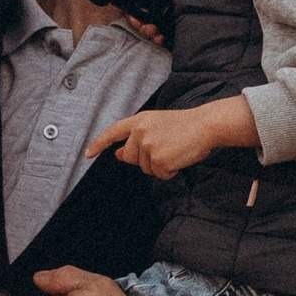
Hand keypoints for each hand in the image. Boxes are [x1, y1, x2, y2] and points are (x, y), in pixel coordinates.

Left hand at [89, 97, 254, 180]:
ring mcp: (148, 146)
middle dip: (145, 159)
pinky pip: (160, 175)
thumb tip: (119, 155)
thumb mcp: (157, 126)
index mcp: (139, 120)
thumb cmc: (186, 126)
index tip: (88, 153)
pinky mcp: (159, 160)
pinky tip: (179, 158)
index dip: (99, 143)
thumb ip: (137, 139)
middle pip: (130, 157)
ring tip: (175, 150)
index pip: (113, 132)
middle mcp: (140, 132)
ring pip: (146, 168)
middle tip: (166, 148)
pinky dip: (171, 171)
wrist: (206, 125)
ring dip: (160, 165)